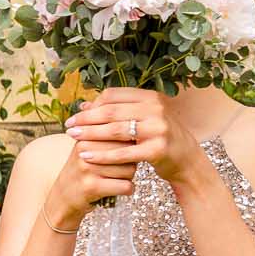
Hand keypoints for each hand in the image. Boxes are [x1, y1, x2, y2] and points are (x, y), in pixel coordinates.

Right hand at [43, 136, 136, 231]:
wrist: (62, 198)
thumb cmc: (82, 173)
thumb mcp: (88, 149)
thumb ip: (107, 136)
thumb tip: (137, 128)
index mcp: (86, 136)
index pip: (123, 135)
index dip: (128, 147)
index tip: (120, 155)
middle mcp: (85, 150)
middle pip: (128, 151)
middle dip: (130, 162)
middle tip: (117, 170)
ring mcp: (87, 168)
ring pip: (130, 170)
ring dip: (128, 178)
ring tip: (114, 180)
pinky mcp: (91, 186)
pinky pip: (125, 186)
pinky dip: (127, 190)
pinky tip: (117, 190)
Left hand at [65, 88, 206, 183]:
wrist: (186, 159)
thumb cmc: (158, 137)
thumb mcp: (142, 118)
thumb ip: (116, 110)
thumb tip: (83, 105)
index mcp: (151, 97)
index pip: (113, 96)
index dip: (92, 105)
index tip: (75, 115)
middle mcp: (157, 109)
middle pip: (111, 112)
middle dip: (86, 120)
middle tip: (68, 126)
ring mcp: (159, 129)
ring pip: (115, 130)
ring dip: (90, 134)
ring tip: (72, 138)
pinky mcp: (158, 149)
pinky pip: (123, 152)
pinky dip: (102, 155)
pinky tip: (86, 156)